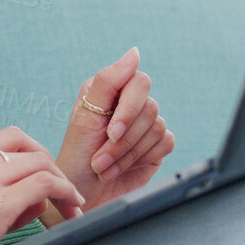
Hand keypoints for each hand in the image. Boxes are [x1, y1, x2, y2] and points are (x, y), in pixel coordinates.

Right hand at [0, 127, 83, 244]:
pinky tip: (71, 208)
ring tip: (72, 208)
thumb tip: (41, 196)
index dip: (38, 154)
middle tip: (68, 195)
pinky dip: (64, 192)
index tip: (49, 177)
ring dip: (64, 183)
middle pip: (31, 148)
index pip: (11, 137)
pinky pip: (43, 184)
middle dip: (56, 169)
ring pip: (41, 163)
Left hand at [56, 47, 174, 209]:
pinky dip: (141, 160)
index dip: (129, 109)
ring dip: (127, 154)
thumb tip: (135, 53)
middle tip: (101, 158)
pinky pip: (165, 144)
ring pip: (157, 128)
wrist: (82, 192)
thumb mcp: (86, 115)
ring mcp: (145, 125)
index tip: (111, 132)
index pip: (139, 82)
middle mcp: (130, 104)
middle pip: (150, 108)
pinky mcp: (157, 146)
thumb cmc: (78, 153)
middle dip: (124, 140)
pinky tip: (122, 168)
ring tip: (104, 167)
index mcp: (111, 90)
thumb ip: (108, 80)